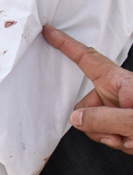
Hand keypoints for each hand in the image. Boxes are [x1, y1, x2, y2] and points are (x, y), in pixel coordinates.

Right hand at [43, 24, 132, 153]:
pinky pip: (111, 134)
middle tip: (118, 135)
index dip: (66, 45)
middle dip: (96, 125)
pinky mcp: (130, 123)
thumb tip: (77, 119)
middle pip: (87, 105)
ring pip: (98, 124)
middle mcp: (121, 93)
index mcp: (121, 81)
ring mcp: (125, 108)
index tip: (49, 32)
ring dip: (112, 137)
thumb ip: (102, 119)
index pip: (87, 59)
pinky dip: (122, 143)